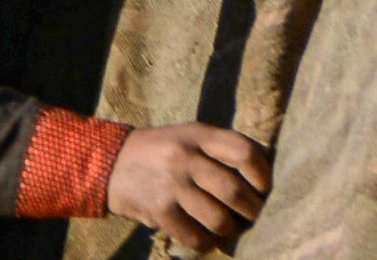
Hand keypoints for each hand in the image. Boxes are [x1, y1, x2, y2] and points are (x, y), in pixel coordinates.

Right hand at [105, 122, 270, 250]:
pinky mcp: (159, 211)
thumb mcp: (189, 135)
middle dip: (252, 209)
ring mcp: (172, 186)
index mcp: (198, 134)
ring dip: (231, 228)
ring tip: (233, 228)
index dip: (262, 173)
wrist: (110, 163)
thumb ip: (219, 148)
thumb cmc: (161, 149)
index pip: (243, 152)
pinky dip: (206, 241)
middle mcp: (186, 158)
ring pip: (217, 218)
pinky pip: (194, 235)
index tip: (265, 187)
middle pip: (233, 190)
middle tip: (256, 214)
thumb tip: (259, 173)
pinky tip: (209, 237)